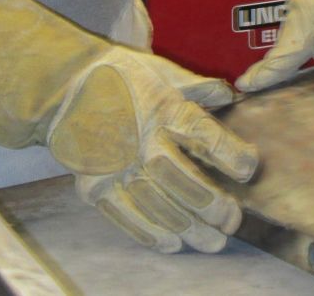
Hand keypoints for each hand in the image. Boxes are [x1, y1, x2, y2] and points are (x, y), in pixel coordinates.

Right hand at [48, 47, 258, 251]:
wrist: (64, 86)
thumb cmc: (120, 76)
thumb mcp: (161, 70)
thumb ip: (196, 86)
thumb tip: (231, 94)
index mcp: (160, 106)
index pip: (201, 133)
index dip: (229, 153)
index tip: (249, 168)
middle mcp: (139, 139)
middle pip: (179, 177)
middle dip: (210, 202)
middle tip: (233, 218)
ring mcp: (115, 166)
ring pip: (156, 204)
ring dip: (188, 226)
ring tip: (214, 241)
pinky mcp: (94, 185)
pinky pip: (126, 216)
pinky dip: (150, 233)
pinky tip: (173, 243)